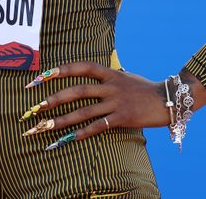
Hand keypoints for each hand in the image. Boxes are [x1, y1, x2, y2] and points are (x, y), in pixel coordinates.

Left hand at [20, 62, 171, 147]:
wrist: (168, 99)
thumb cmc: (144, 88)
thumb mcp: (124, 76)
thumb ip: (106, 76)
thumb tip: (89, 74)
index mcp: (110, 73)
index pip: (82, 67)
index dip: (61, 70)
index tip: (42, 76)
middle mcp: (111, 86)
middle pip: (78, 90)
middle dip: (55, 98)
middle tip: (36, 107)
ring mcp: (117, 102)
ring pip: (84, 111)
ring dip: (63, 119)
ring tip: (46, 127)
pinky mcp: (123, 118)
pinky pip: (99, 126)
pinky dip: (84, 132)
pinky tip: (70, 138)